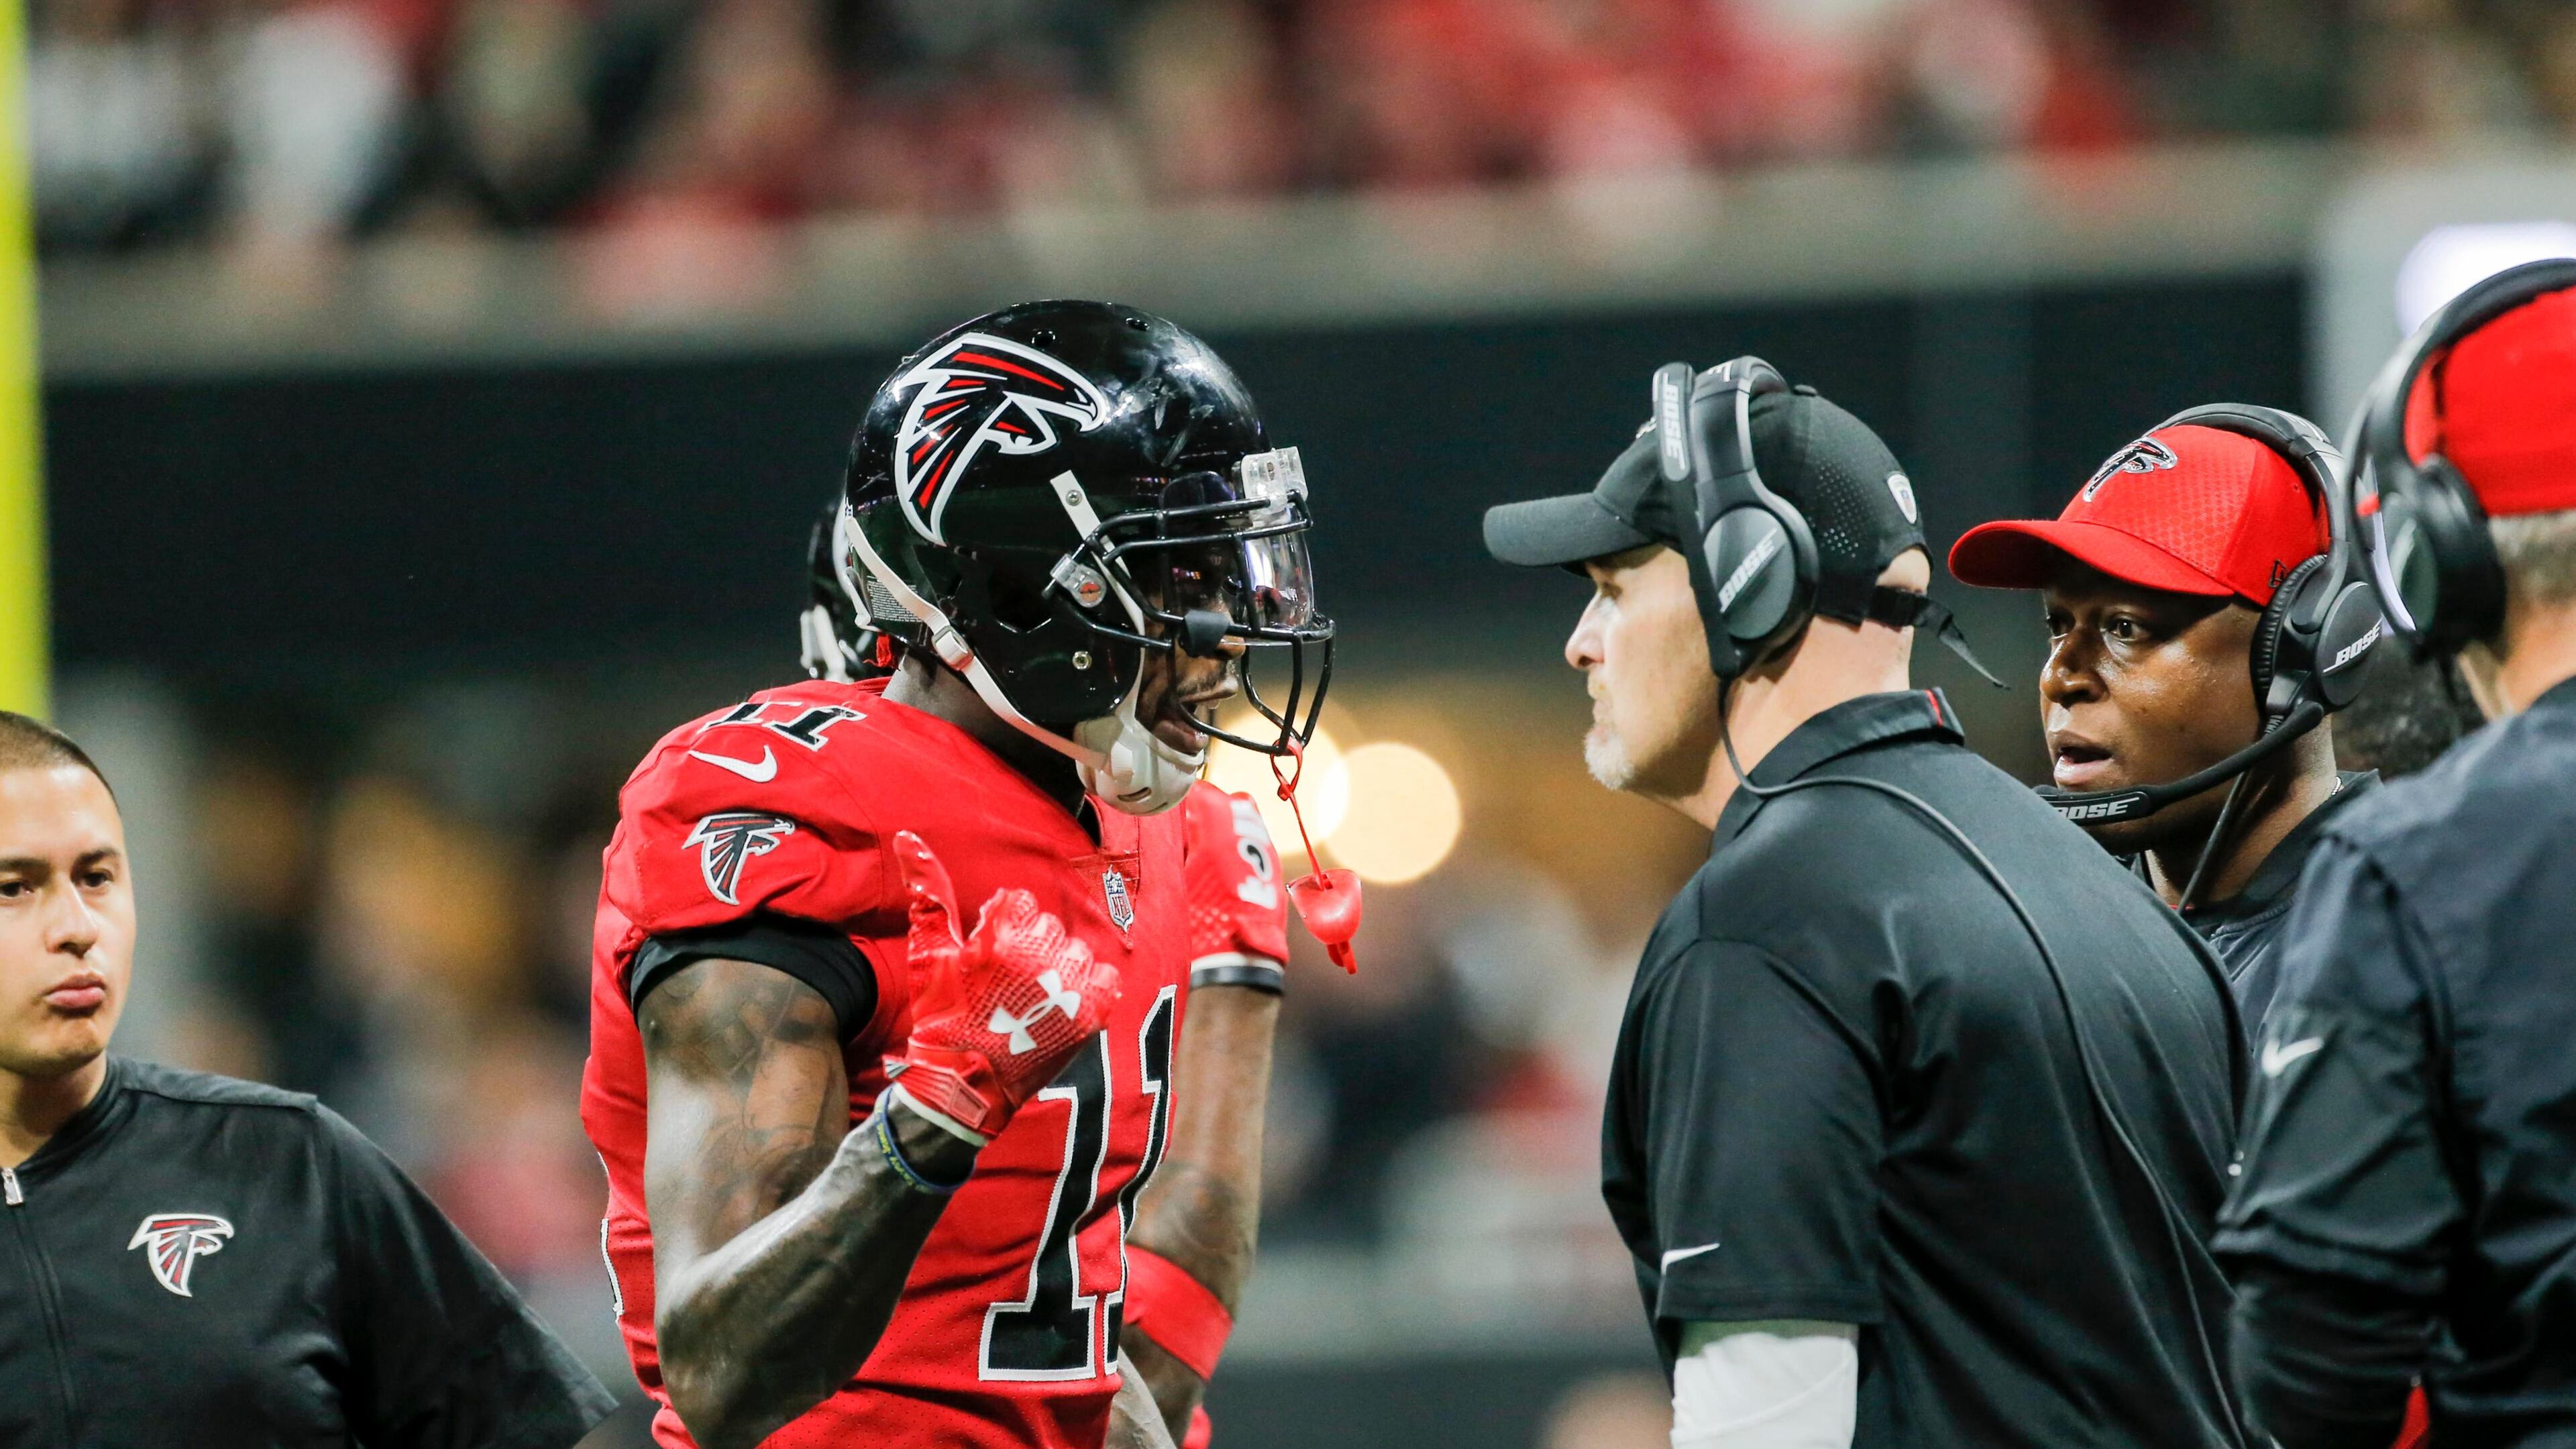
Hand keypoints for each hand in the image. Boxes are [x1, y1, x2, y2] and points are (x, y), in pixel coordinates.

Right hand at [886, 831, 1119, 1142]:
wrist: (964, 1088)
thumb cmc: (943, 1018)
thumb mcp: (930, 954)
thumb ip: (927, 893)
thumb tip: (907, 836)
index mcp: (999, 939)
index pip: (1017, 901)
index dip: (1001, 928)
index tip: (988, 960)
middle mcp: (1038, 959)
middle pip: (1045, 925)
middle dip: (1027, 947)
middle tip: (1005, 986)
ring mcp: (1068, 988)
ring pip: (1075, 950)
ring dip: (1058, 968)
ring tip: (1030, 1000)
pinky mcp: (1091, 1015)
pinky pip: (1105, 977)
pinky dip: (1088, 989)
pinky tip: (1060, 1007)